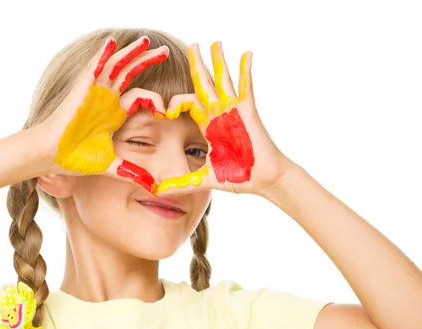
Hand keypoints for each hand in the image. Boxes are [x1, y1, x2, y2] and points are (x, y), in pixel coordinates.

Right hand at [32, 35, 169, 194]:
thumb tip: (152, 188)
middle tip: (166, 52)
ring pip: (116, 65)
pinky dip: (104, 54)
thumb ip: (132, 173)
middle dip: (147, 61)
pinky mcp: (83, 89)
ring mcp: (96, 92)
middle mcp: (108, 99)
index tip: (166, 112)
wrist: (54, 155)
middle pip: (131, 73)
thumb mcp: (112, 166)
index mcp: (116, 115)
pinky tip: (114, 42)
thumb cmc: (76, 159)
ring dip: (131, 52)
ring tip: (146, 41)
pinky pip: (95, 66)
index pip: (141, 98)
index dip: (155, 101)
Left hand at [156, 41, 295, 196]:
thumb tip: (158, 192)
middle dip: (198, 66)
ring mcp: (234, 111)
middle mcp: (219, 114)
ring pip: (223, 80)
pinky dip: (245, 70)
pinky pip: (246, 86)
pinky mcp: (248, 111)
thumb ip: (181, 183)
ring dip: (218, 61)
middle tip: (192, 46)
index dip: (174, 104)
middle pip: (204, 84)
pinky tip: (246, 54)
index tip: (164, 112)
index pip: (187, 104)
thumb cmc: (238, 176)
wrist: (262, 179)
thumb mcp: (204, 179)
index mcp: (208, 126)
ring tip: (214, 42)